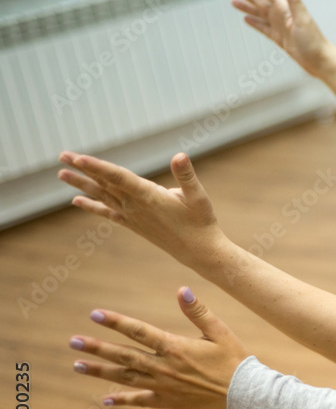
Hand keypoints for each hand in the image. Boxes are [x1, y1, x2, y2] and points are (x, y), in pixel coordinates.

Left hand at [57, 151, 225, 270]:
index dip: (98, 167)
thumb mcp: (198, 197)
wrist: (200, 252)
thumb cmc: (202, 223)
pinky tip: (77, 200)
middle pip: (104, 184)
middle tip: (62, 156)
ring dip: (81, 184)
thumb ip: (186, 175)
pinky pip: (108, 213)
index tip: (78, 158)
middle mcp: (136, 207)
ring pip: (102, 196)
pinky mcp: (135, 224)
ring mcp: (133, 216)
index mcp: (149, 197)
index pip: (118, 178)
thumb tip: (180, 156)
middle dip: (83, 169)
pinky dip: (92, 206)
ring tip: (61, 173)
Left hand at [69, 288, 248, 408]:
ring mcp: (164, 386)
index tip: (95, 315)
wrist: (245, 396)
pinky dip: (123, 400)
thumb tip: (182, 290)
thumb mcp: (220, 332)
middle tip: (73, 342)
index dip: (116, 322)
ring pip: (125, 378)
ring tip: (78, 366)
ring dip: (100, 372)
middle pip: (124, 356)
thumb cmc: (235, 361)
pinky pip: (141, 401)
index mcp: (175, 347)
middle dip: (97, 348)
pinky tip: (106, 400)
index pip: (139, 331)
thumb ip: (198, 311)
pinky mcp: (169, 402)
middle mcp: (164, 367)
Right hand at [229, 0, 330, 77]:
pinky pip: (263, 28)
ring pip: (259, 13)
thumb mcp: (302, 19)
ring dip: (246, 6)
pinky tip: (246, 19)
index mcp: (285, 8)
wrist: (320, 61)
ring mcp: (280, 26)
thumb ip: (295, 0)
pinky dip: (254, 22)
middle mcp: (282, 15)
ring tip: (233, 1)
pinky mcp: (280, 38)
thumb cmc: (314, 42)